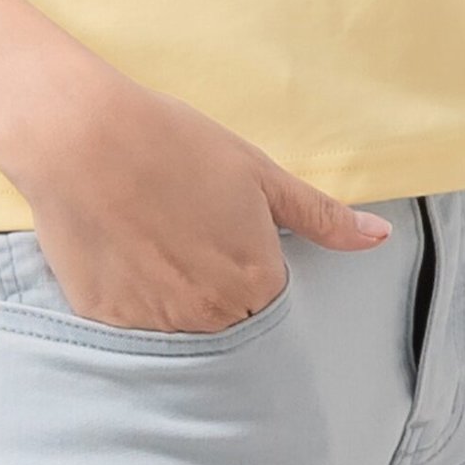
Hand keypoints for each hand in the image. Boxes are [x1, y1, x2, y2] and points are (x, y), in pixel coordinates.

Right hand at [14, 73, 395, 334]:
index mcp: (256, 284)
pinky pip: (131, 325)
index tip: (223, 230)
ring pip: (179, 327)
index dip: (249, 262)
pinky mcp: (106, 322)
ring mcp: (156, 326)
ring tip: (152, 236)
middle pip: (226, 320)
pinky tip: (121, 249)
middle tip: (186, 231)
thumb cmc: (174, 143)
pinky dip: (131, 295)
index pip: (269, 299)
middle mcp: (210, 318)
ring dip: (174, 295)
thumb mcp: (258, 172)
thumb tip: (379, 238)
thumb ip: (321, 216)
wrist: (84, 136)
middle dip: (215, 285)